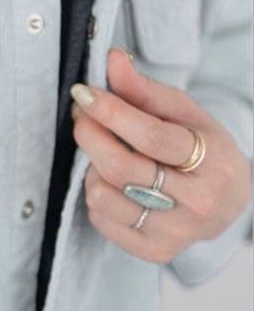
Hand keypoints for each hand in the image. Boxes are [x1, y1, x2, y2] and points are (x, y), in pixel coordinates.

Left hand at [69, 46, 253, 264]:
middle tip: (82, 116)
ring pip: (103, 195)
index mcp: (211, 161)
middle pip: (120, 168)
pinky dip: (97, 194)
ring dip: (93, 167)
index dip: (110, 112)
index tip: (83, 93)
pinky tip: (113, 183)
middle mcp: (197, 202)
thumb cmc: (201, 147)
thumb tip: (112, 59)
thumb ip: (144, 88)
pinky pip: (100, 219)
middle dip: (89, 135)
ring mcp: (176, 233)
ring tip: (107, 155)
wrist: (228, 201)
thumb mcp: (183, 113)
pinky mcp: (154, 251)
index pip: (151, 136)